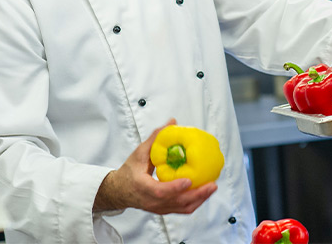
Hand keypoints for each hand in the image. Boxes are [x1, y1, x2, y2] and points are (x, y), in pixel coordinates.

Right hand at [93, 119, 216, 214]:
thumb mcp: (139, 153)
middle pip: (177, 202)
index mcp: (142, 187)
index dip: (175, 187)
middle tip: (212, 184)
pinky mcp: (165, 209)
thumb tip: (172, 122)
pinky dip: (195, 201)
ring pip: (182, 208)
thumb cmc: (129, 171)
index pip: (160, 191)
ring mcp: (159, 208)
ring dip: (199, 199)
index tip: (189, 180)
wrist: (119, 191)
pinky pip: (182, 209)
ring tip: (212, 187)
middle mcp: (152, 201)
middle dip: (197, 195)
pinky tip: (205, 192)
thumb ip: (155, 138)